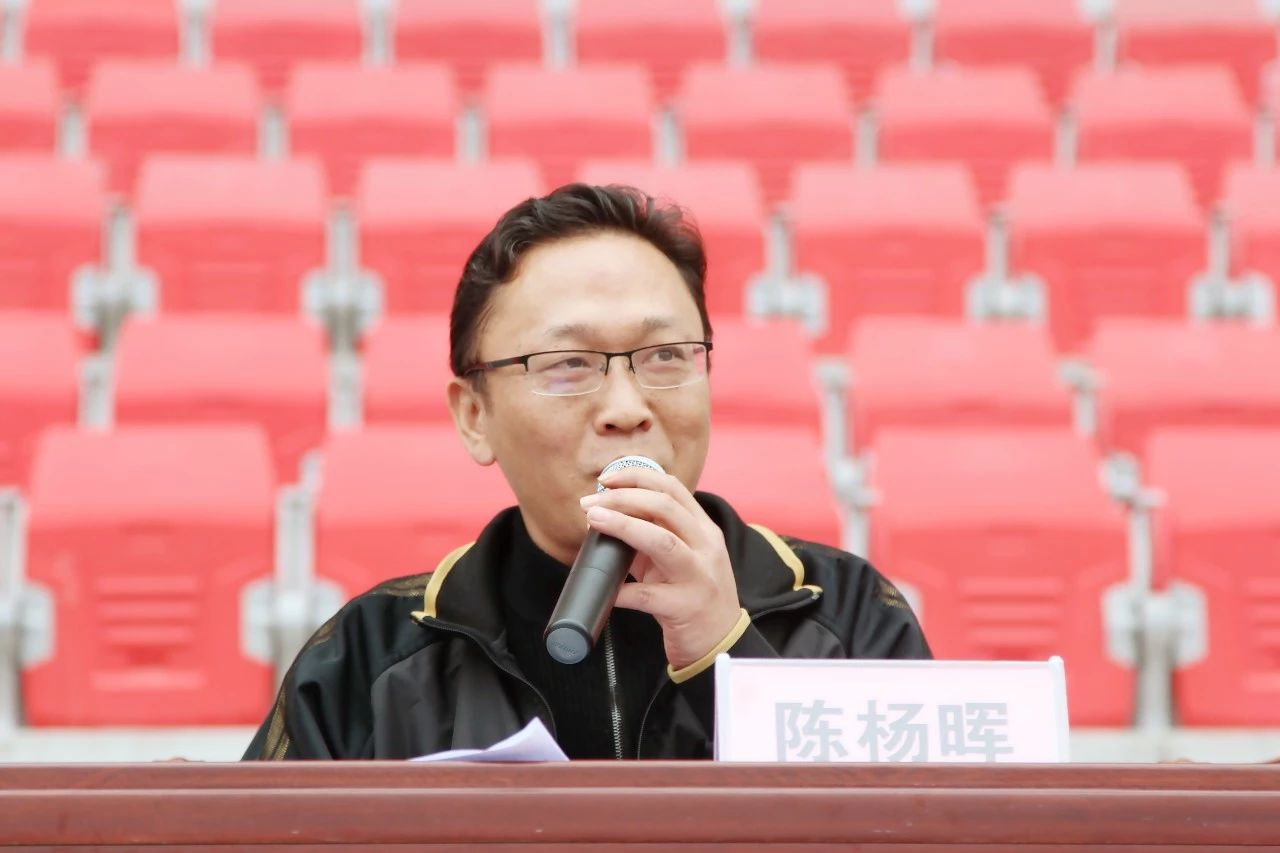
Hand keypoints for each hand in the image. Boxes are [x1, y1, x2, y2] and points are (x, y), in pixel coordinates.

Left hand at [579, 466, 742, 669]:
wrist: (720, 643)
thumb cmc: (693, 596)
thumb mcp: (680, 559)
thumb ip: (651, 536)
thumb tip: (607, 518)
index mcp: (703, 530)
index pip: (673, 488)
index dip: (638, 477)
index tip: (607, 480)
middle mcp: (705, 547)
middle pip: (665, 507)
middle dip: (623, 498)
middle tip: (590, 504)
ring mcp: (698, 577)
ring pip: (661, 541)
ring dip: (623, 526)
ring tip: (594, 521)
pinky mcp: (685, 608)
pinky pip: (648, 595)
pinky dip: (623, 591)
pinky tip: (607, 590)